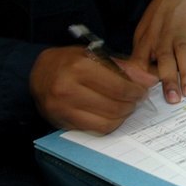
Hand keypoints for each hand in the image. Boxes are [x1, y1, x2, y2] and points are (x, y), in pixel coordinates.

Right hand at [30, 44, 158, 132]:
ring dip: (123, 116)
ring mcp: (64, 109)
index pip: (119, 87)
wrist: (35, 74)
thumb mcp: (95, 55)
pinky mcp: (62, 123)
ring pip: (107, 121)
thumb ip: (124, 67)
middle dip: (132, 104)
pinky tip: (113, 115)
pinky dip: (110, 124)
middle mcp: (69, 89)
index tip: (143, 91)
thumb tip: (149, 80)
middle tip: (136, 99)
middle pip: (115, 106)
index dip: (136, 91)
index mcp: (79, 68)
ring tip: (126, 106)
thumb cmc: (68, 61)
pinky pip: (95, 129)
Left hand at [131, 0, 185, 104]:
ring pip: (184, 56)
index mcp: (148, 40)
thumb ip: (141, 52)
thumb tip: (138, 77)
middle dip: (168, 80)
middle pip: (164, 60)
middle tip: (172, 99)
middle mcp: (164, 39)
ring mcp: (183, 36)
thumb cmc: (161, 15)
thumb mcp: (144, 30)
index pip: (141, 61)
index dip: (141, 77)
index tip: (143, 94)